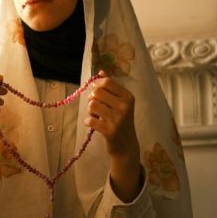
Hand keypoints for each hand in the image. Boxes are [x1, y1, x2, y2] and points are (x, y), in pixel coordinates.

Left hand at [85, 70, 141, 201]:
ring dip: (90, 111)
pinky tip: (93, 124)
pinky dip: (88, 121)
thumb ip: (110, 87)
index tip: (96, 92)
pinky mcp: (110, 131)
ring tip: (95, 116)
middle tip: (95, 107)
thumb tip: (101, 71)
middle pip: (97, 92)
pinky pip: (90, 120)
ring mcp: (118, 119)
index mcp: (128, 97)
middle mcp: (125, 106)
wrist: (126, 145)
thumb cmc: (121, 121)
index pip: (106, 82)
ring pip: (92, 105)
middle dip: (91, 98)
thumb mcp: (120, 103)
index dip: (96, 85)